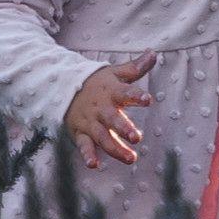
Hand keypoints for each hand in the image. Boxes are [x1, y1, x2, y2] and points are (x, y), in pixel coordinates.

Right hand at [63, 53, 156, 168]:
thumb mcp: (115, 73)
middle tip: (136, 137)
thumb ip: (135, 67)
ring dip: (115, 148)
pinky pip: (84, 145)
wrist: (64, 87)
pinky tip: (93, 165)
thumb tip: (154, 53)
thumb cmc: (97, 82)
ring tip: (130, 159)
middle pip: (112, 119)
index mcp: (111, 92)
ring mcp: (90, 122)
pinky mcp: (80, 133)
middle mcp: (101, 108)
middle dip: (124, 128)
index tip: (147, 100)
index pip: (125, 92)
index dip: (136, 96)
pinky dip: (87, 155)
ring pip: (102, 136)